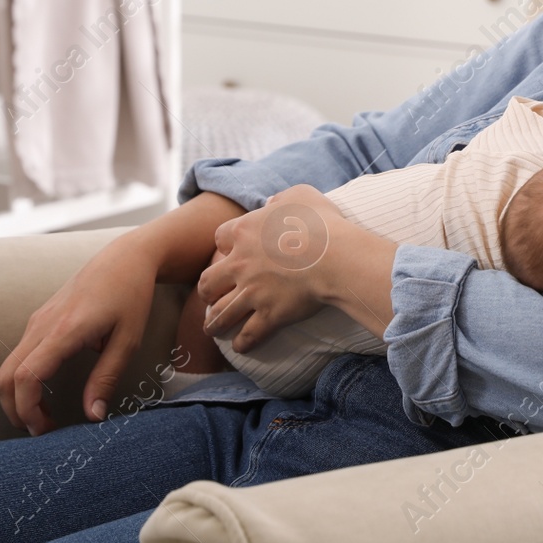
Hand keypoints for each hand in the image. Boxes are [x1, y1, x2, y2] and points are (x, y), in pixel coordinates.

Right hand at [0, 239, 158, 434]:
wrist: (126, 257)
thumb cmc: (131, 296)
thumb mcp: (128, 340)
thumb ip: (106, 378)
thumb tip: (92, 416)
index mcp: (64, 330)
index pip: (26, 377)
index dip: (27, 410)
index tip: (46, 430)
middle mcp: (42, 325)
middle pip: (5, 377)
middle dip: (15, 410)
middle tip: (42, 430)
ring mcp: (37, 320)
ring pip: (7, 366)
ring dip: (17, 396)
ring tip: (45, 416)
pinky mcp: (39, 319)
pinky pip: (18, 355)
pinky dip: (21, 379)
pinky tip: (45, 391)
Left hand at [199, 185, 346, 351]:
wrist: (336, 256)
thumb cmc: (321, 223)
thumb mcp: (300, 195)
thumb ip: (281, 198)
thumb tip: (272, 203)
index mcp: (244, 232)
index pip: (220, 238)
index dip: (224, 245)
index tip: (230, 252)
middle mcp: (241, 264)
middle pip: (209, 281)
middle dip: (207, 291)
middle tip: (209, 296)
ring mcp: (252, 292)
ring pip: (221, 313)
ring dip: (214, 323)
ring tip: (212, 330)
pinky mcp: (269, 315)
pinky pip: (248, 334)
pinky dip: (242, 343)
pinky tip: (240, 347)